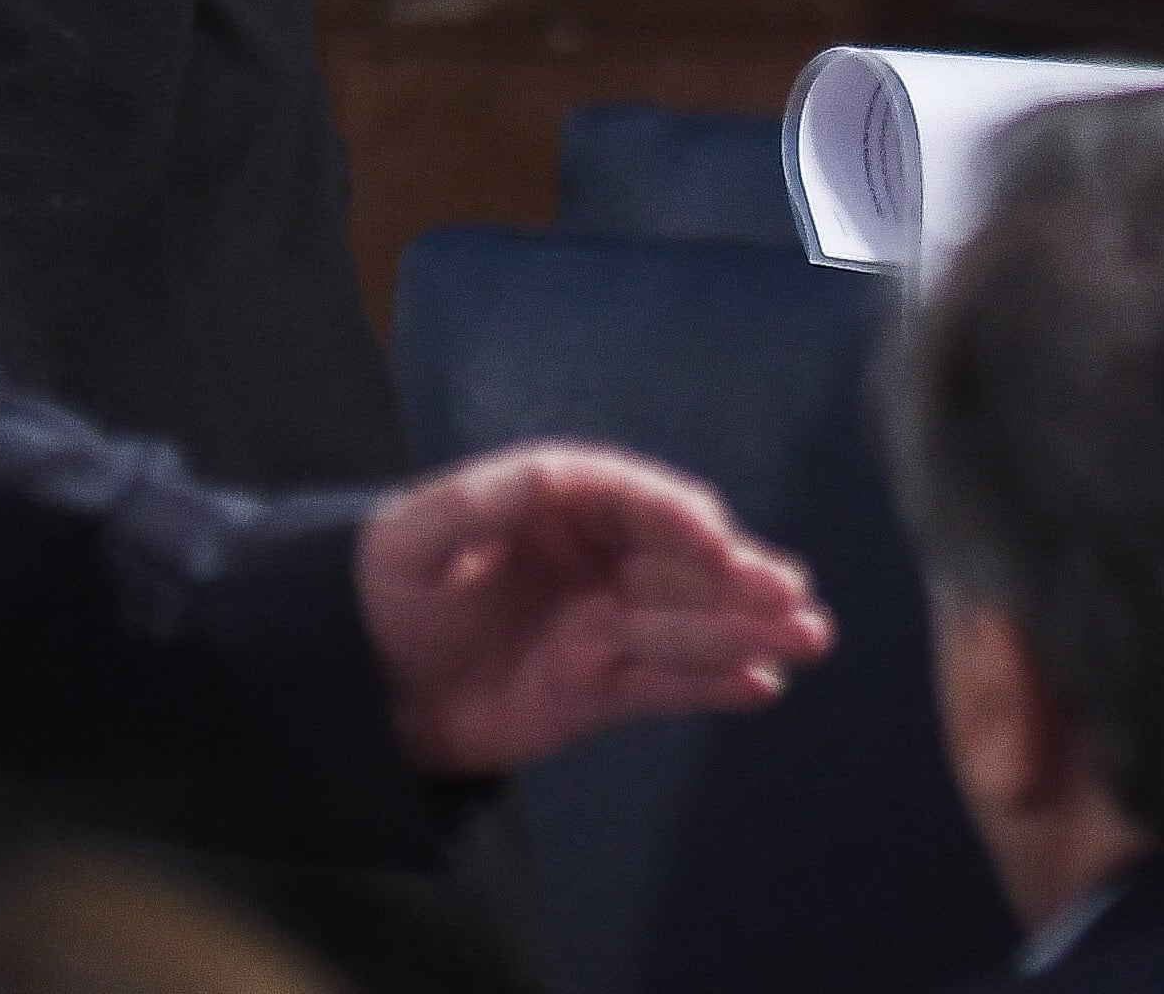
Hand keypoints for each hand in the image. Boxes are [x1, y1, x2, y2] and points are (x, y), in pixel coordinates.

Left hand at [359, 442, 835, 775]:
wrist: (352, 685)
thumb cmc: (380, 589)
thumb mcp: (416, 535)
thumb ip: (482, 502)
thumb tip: (550, 476)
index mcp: (563, 502)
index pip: (638, 502)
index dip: (678, 521)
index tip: (714, 543)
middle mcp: (598, 559)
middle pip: (680, 567)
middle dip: (739, 579)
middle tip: (790, 594)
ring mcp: (602, 625)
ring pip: (687, 626)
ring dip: (750, 630)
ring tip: (811, 637)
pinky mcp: (597, 687)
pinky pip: (665, 685)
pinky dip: (715, 685)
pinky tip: (764, 684)